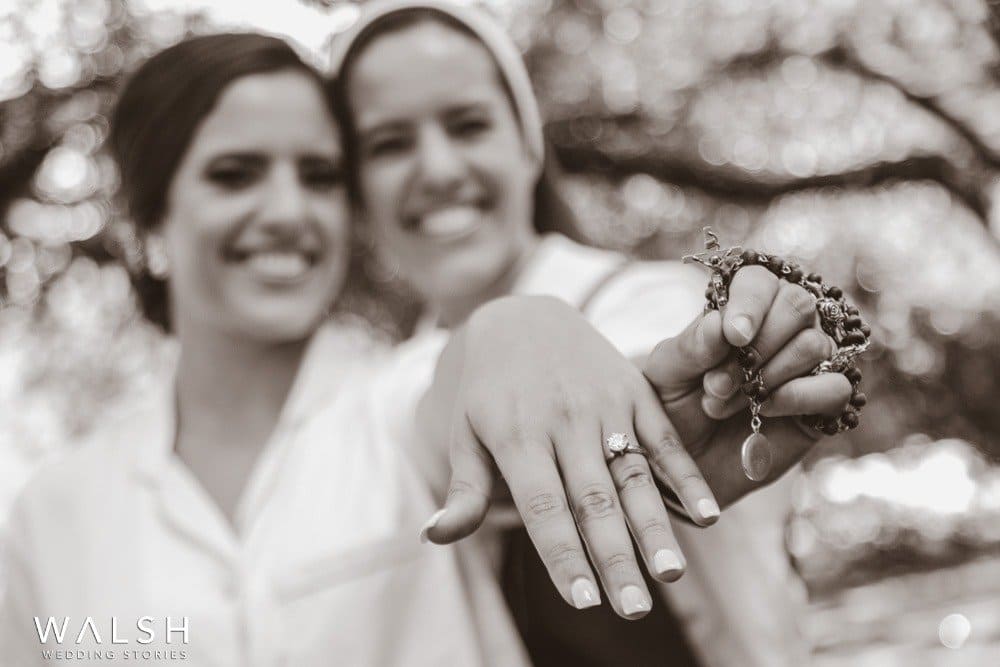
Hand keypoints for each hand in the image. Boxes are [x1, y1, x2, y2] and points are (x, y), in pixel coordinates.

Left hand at [419, 296, 719, 618]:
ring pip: (633, 475)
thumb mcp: (465, 432)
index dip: (563, 554)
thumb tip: (434, 536)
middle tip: (633, 608)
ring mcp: (604, 403)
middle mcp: (563, 419)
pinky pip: (663, 439)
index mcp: (517, 434)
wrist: (522, 316)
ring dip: (655, 526)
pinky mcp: (634, 390)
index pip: (543, 506)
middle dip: (614, 557)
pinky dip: (686, 477)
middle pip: (593, 500)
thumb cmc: (487, 389)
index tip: (582, 601)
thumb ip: (464, 488)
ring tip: (671, 573)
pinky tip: (708, 515)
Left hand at [644, 265, 852, 506]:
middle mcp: (781, 326)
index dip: (750, 303)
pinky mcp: (824, 402)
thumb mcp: (666, 375)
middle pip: (797, 304)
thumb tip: (721, 324)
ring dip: (767, 377)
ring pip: (813, 345)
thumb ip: (690, 347)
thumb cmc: (674, 407)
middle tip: (718, 384)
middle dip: (758, 346)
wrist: (686, 463)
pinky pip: (835, 386)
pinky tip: (767, 410)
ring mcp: (807, 362)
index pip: (760, 281)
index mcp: (740, 308)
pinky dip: (799, 397)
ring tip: (725, 403)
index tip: (733, 336)